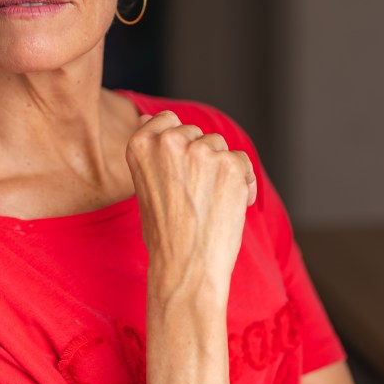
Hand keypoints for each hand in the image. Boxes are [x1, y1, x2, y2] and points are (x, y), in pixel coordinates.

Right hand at [126, 111, 255, 297]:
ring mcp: (201, 151)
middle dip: (202, 160)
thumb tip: (146, 117)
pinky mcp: (230, 165)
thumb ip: (150, 151)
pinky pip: (243, 163)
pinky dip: (243, 184)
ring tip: (210, 204)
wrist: (185, 267)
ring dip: (223, 171)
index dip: (179, 146)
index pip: (167, 120)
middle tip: (194, 197)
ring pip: (221, 147)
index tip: (179, 172)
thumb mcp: (144, 184)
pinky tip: (229, 208)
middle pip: (197, 134)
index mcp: (140, 144)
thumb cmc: (164, 233)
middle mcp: (169, 141)